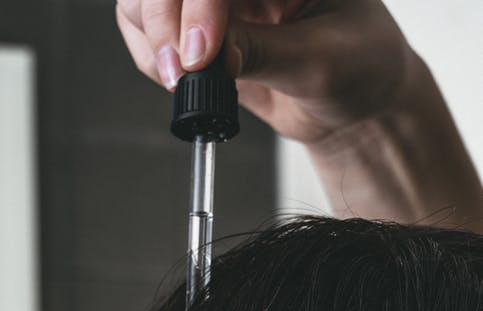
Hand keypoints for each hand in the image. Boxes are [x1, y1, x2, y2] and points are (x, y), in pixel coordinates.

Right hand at [115, 0, 414, 145]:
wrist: (354, 104)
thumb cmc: (359, 67)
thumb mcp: (319, 61)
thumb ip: (262, 51)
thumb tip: (209, 55)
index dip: (200, 2)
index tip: (203, 53)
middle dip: (165, 18)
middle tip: (182, 70)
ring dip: (153, 36)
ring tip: (180, 79)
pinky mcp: (198, 26)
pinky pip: (146, 28)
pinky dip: (152, 56)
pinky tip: (180, 80)